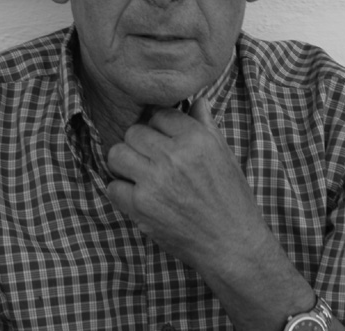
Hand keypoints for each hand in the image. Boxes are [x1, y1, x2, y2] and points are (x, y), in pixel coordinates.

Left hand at [106, 101, 321, 330]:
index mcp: (196, 139)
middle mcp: (174, 156)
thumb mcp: (225, 155)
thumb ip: (206, 126)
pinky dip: (121, 191)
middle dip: (139, 144)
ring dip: (124, 164)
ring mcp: (154, 181)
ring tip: (137, 173)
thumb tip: (198, 101)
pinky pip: (113, 187)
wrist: (231, 243)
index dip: (159, 127)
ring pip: (117, 154)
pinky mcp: (141, 206)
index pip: (159, 114)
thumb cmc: (231, 198)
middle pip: (133, 132)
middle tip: (149, 159)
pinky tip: (137, 196)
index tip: (163, 140)